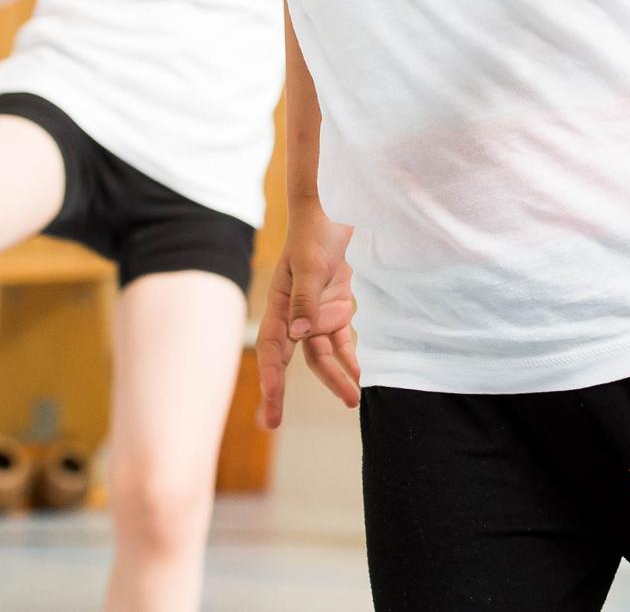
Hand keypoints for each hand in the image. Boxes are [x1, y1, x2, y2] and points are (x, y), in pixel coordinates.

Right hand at [256, 227, 359, 428]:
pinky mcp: (337, 306)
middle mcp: (294, 314)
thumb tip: (298, 334)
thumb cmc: (315, 232)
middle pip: (291, 360)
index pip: (271, 349)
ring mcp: (316, 312)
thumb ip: (305, 298)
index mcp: (280, 304)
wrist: (335, 208)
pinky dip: (350, 357)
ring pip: (322, 354)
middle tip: (275, 422)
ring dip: (336, 377)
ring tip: (352, 401)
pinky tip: (360, 375)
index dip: (270, 380)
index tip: (270, 409)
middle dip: (284, 392)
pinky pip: (342, 340)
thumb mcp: (310, 262)